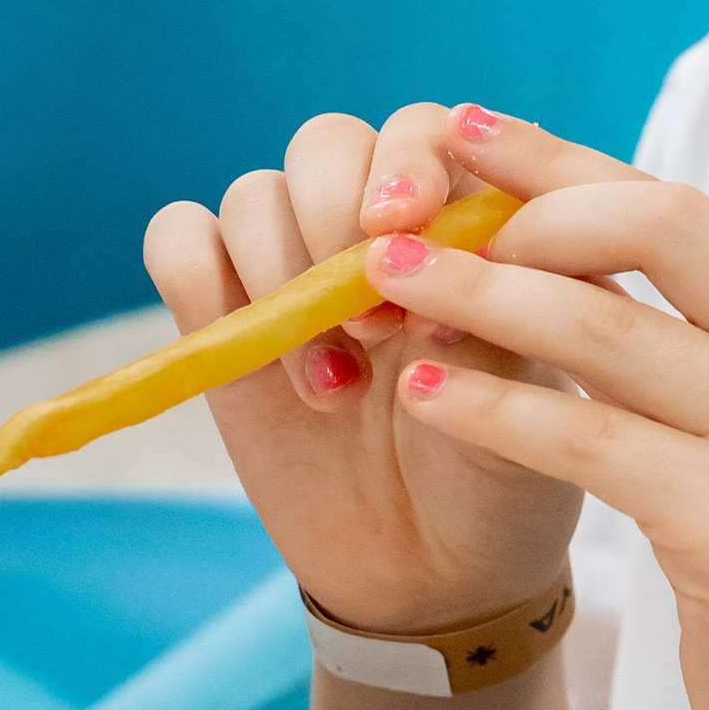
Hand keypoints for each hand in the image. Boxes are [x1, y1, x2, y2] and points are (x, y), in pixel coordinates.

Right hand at [143, 105, 579, 634]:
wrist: (433, 579)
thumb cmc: (502, 478)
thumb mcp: (528, 404)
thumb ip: (490, 314)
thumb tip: (423, 251)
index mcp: (466, 222)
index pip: (428, 130)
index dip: (410, 161)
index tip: (404, 224)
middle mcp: (377, 230)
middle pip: (326, 142)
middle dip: (336, 214)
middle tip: (371, 318)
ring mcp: (294, 271)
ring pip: (252, 193)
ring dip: (281, 275)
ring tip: (338, 386)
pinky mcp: (224, 320)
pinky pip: (180, 242)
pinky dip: (200, 280)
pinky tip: (255, 364)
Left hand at [346, 108, 708, 709]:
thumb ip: (697, 353)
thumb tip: (562, 258)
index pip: (676, 206)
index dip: (561, 161)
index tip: (463, 132)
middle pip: (659, 223)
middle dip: (524, 202)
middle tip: (413, 208)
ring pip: (607, 328)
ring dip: (479, 293)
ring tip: (381, 281)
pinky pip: (590, 442)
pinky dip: (497, 408)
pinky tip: (427, 396)